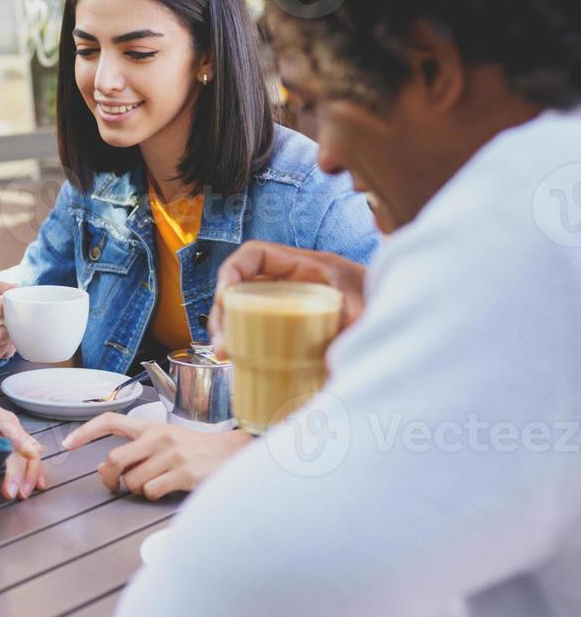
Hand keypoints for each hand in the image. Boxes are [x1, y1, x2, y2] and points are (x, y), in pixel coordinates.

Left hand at [0, 377, 45, 500]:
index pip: (0, 418)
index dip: (15, 435)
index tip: (28, 451)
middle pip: (17, 439)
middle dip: (20, 466)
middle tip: (14, 491)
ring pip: (23, 449)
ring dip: (28, 472)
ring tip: (22, 494)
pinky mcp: (1, 444)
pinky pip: (20, 456)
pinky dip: (29, 471)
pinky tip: (34, 486)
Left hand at [64, 413, 249, 500]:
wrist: (231, 453)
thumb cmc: (193, 449)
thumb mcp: (162, 443)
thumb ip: (133, 452)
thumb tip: (102, 468)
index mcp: (150, 426)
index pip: (110, 421)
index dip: (85, 431)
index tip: (68, 443)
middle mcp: (158, 438)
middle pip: (114, 459)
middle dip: (108, 477)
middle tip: (113, 485)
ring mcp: (171, 455)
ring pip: (133, 481)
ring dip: (137, 489)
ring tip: (154, 483)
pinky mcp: (183, 473)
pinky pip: (151, 492)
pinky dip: (153, 495)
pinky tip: (166, 489)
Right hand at [209, 241, 366, 356]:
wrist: (394, 307)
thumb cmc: (377, 299)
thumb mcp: (364, 308)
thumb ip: (350, 328)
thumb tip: (328, 362)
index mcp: (302, 265)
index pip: (254, 255)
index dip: (232, 271)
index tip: (224, 298)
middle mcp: (286, 280)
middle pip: (238, 287)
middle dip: (222, 313)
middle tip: (222, 343)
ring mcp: (284, 301)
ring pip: (241, 307)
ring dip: (227, 329)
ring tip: (225, 355)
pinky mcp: (287, 322)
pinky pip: (256, 325)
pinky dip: (242, 339)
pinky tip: (238, 360)